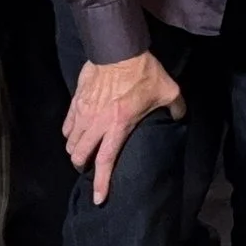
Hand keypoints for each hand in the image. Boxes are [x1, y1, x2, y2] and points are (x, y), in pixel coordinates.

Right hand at [63, 51, 185, 203]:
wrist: (118, 47)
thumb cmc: (143, 71)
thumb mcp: (168, 90)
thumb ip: (175, 108)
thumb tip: (179, 118)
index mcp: (119, 125)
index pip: (105, 161)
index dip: (101, 182)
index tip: (98, 198)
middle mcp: (97, 123)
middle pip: (80, 155)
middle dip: (83, 166)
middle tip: (90, 168)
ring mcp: (83, 112)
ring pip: (70, 142)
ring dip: (76, 151)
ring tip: (83, 152)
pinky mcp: (76, 101)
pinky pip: (67, 125)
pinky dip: (70, 134)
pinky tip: (76, 134)